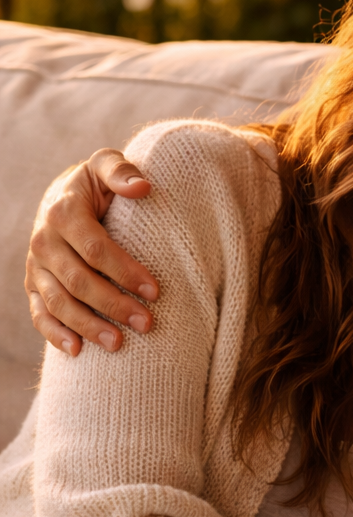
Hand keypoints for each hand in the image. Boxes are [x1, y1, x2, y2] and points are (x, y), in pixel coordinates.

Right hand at [26, 149, 159, 354]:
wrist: (62, 196)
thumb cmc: (95, 184)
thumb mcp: (104, 165)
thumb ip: (121, 171)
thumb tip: (143, 188)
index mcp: (62, 213)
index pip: (95, 249)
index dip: (125, 271)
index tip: (155, 291)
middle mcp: (44, 241)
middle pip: (79, 281)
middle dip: (113, 305)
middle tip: (147, 323)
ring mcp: (36, 267)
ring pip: (59, 302)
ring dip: (88, 326)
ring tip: (118, 344)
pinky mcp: (33, 286)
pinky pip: (39, 314)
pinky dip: (55, 334)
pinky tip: (77, 351)